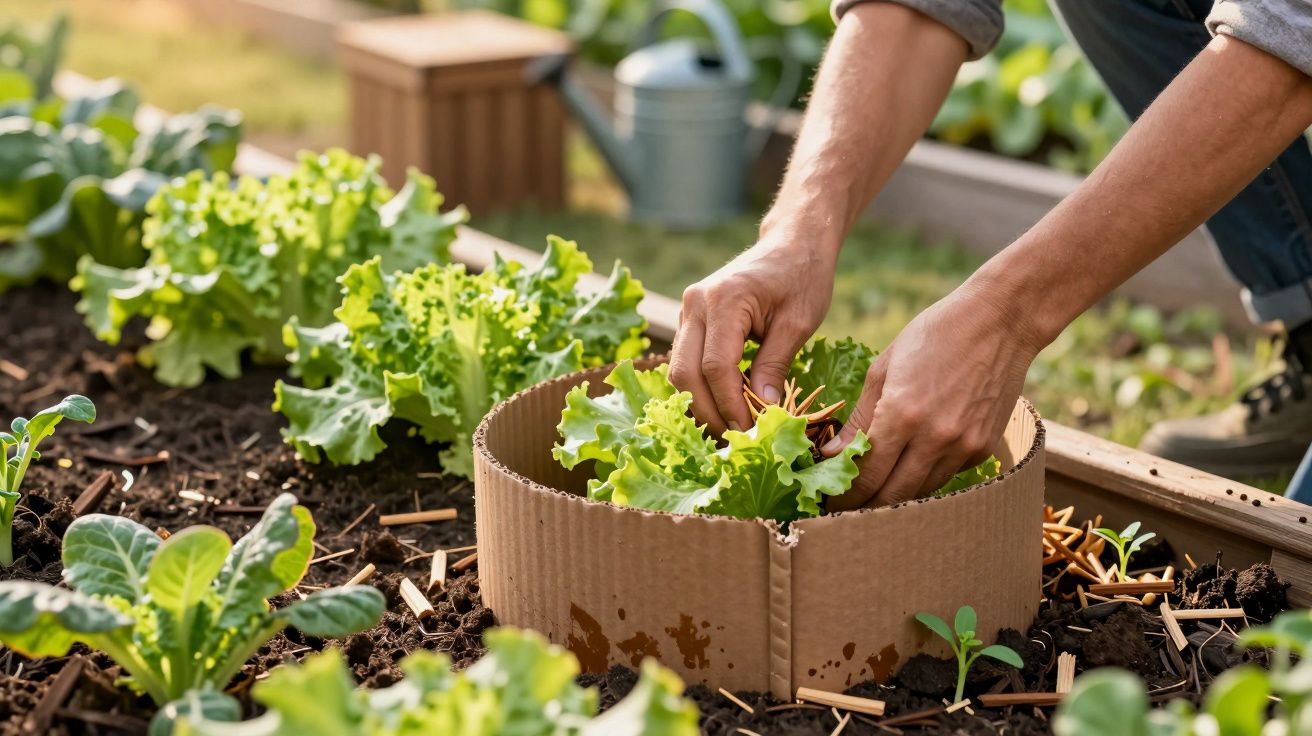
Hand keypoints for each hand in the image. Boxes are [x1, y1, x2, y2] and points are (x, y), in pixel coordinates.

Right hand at [670, 232, 835, 433]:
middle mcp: (696, 303)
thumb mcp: (798, 323)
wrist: (791, 242)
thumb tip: (763, 412)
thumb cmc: (802, 277)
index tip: (750, 433)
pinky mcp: (690, 319)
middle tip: (735, 441)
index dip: (730, 405)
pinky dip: (701, 388)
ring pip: (678, 370)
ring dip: (701, 403)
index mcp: (725, 300)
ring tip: (730, 429)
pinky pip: (686, 361)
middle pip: (685, 372)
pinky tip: (724, 407)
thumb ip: (775, 366)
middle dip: (708, 412)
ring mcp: (688, 310)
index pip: (716, 367)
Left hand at [822, 282, 1044, 508]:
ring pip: (920, 492)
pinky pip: (946, 475)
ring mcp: (963, 446)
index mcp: (902, 414)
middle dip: (864, 507)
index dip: (843, 494)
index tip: (829, 499)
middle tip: (845, 507)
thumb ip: (858, 418)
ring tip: (874, 491)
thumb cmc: (933, 336)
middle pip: (892, 496)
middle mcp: (935, 438)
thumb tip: (831, 454)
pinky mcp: (983, 448)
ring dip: (895, 496)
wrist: (1000, 322)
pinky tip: (912, 464)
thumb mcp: (883, 368)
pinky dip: (925, 475)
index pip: (865, 475)